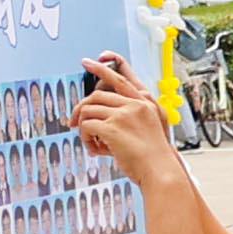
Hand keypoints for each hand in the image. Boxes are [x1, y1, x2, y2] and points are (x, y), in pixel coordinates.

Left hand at [71, 57, 174, 182]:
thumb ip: (130, 118)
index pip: (120, 79)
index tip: (87, 61)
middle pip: (96, 96)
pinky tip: (94, 149)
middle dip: (80, 108)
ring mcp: (123, 115)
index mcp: (144, 102)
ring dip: (84, 128)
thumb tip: (101, 119)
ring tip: (91, 143)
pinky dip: (85, 138)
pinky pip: (86, 126)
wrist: (161, 172)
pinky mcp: (112, 128)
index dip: (101, 68)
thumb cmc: (154, 157)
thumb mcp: (149, 129)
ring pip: (88, 111)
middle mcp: (134, 104)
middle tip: (72, 122)